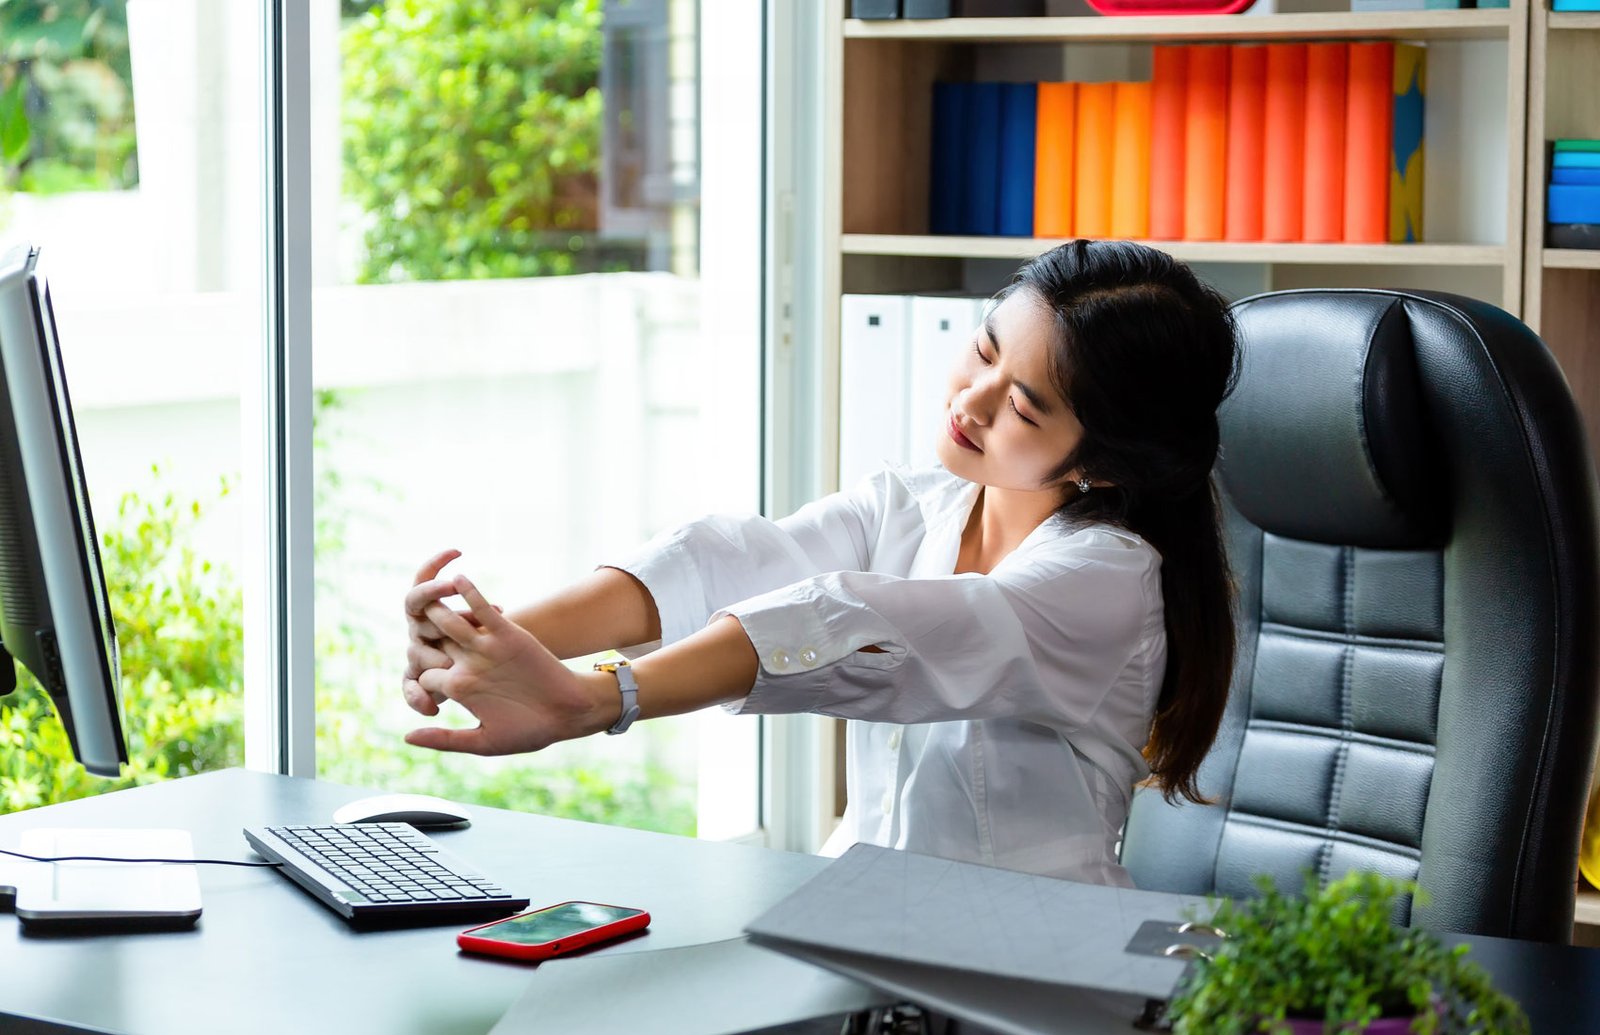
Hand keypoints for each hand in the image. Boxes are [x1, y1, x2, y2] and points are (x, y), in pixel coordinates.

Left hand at [405, 574, 612, 755]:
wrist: (567, 714)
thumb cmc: (528, 732)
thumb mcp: (483, 742)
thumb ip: (444, 739)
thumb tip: (406, 737)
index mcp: (459, 688)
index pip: (424, 675)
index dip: (415, 679)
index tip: (413, 682)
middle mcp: (469, 664)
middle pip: (432, 643)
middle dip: (418, 636)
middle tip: (410, 626)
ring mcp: (487, 646)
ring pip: (451, 622)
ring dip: (436, 609)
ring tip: (425, 597)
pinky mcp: (508, 633)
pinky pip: (483, 610)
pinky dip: (471, 593)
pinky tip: (458, 579)